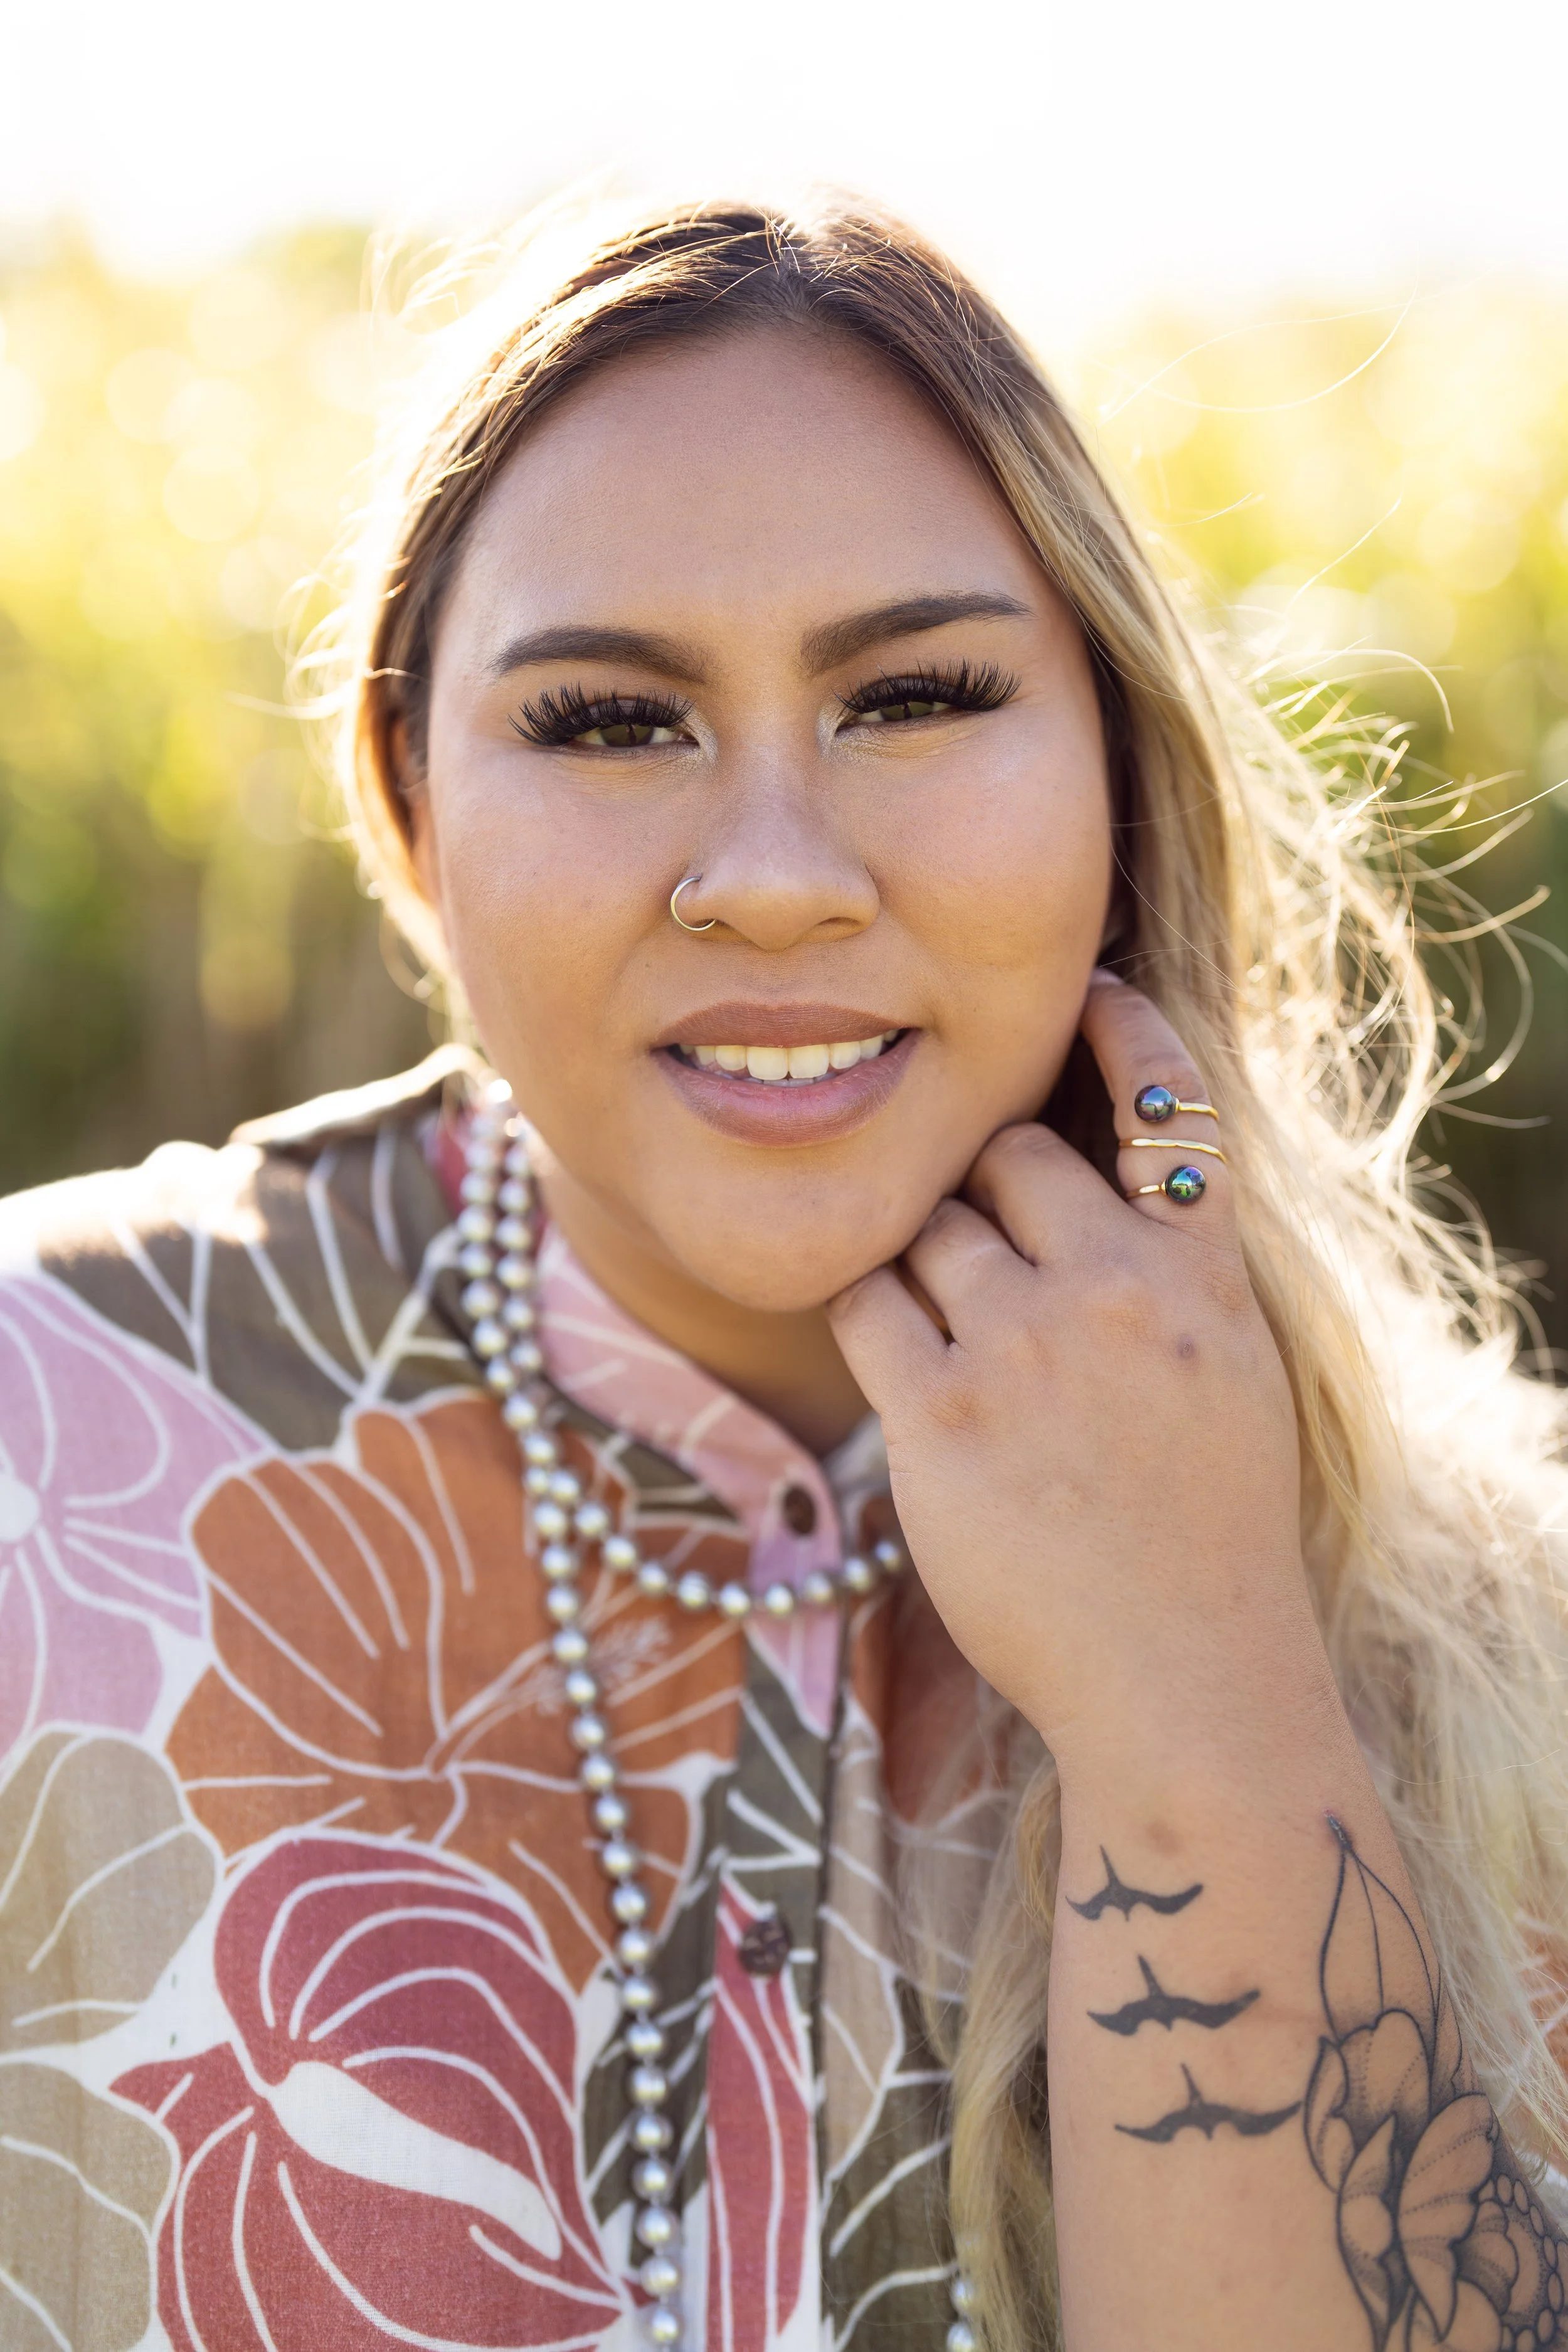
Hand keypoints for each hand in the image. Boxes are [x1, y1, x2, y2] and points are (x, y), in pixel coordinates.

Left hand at [827, 974, 1324, 1778]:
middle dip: (982, 1182)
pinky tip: (903, 1366)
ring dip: (925, 1261)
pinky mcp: (939, 1411)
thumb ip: (1173, 1279)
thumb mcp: (1233, 1380)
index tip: (1087, 988)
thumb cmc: (1205, 1537)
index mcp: (1204, 1277)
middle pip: (1009, 1152)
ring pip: (928, 1224)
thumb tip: (1094, 1197)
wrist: (1184, 1676)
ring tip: (958, 1343)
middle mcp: (1117, 1289)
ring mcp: (1025, 1345)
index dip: (1123, 1029)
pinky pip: (867, 1302)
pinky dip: (873, 1317)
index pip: (1169, 1103)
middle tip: (983, 1248)